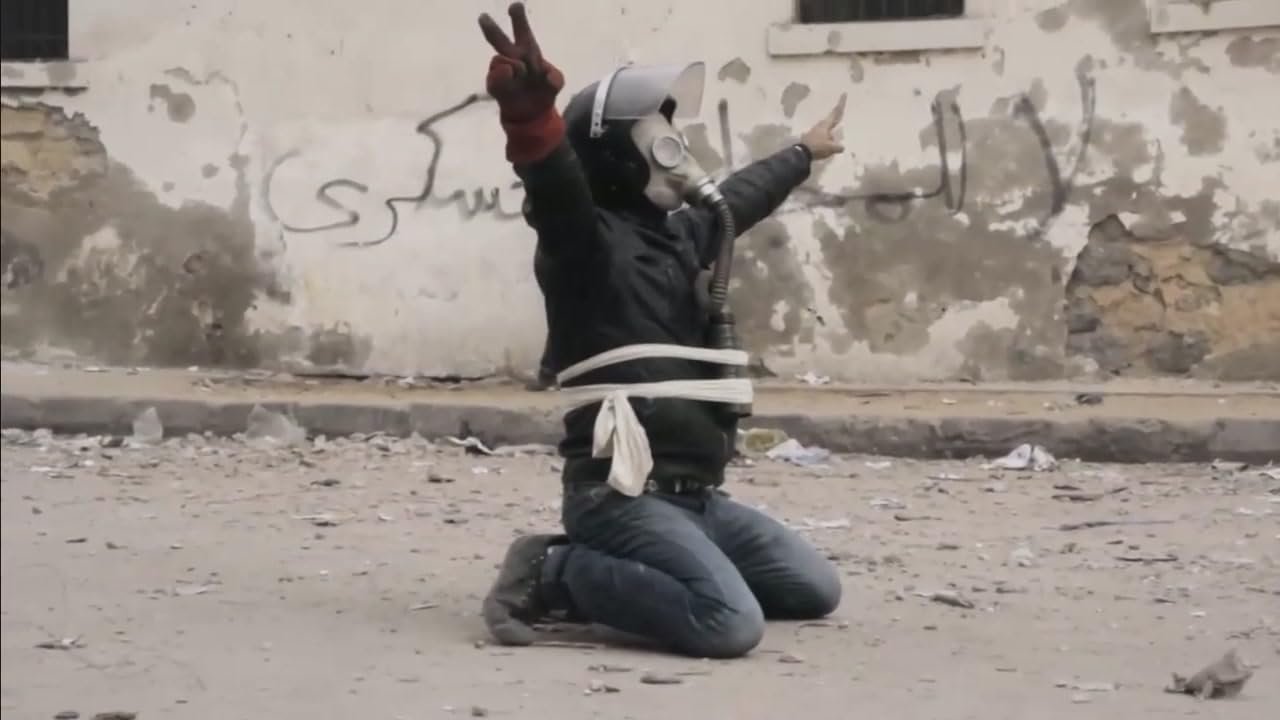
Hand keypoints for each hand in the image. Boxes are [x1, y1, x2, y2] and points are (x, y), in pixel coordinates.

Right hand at [478, 3, 563, 122]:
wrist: (533, 113)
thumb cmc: (543, 89)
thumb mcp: (555, 83)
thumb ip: (555, 79)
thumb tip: (547, 77)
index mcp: (528, 50)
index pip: (523, 31)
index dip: (519, 18)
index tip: (515, 6)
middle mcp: (511, 57)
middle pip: (500, 40)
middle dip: (492, 28)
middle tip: (483, 17)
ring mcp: (501, 70)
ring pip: (499, 60)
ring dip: (513, 66)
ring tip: (522, 74)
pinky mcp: (494, 85)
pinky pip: (494, 78)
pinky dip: (503, 78)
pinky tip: (511, 80)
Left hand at [799, 94, 845, 160]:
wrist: (801, 153)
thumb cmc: (817, 147)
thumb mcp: (830, 148)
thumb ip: (838, 147)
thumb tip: (842, 147)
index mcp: (826, 125)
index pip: (836, 112)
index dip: (841, 103)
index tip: (843, 93)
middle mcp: (820, 125)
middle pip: (831, 120)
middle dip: (836, 120)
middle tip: (840, 121)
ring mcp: (814, 131)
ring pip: (826, 129)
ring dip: (830, 134)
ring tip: (832, 143)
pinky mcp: (811, 137)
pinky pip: (822, 137)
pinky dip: (825, 140)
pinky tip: (825, 147)